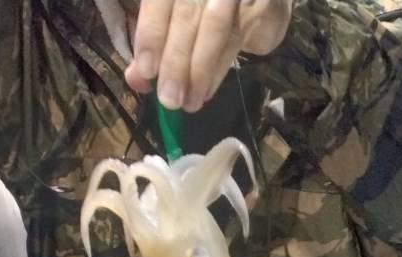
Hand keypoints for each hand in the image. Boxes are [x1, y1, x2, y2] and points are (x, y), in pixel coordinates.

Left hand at [125, 0, 294, 111]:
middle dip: (177, 61)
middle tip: (169, 99)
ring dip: (201, 70)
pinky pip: (241, 38)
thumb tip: (136, 78)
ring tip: (190, 102)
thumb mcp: (173, 16)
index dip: (152, 32)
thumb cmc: (205, 4)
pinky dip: (221, 68)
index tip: (147, 69)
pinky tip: (208, 90)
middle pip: (187, 15)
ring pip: (216, 28)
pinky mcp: (265, 3)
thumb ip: (154, 41)